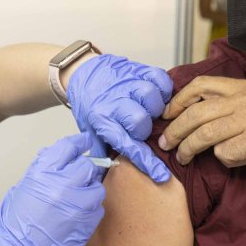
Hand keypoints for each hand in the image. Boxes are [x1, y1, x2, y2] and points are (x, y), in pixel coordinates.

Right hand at [0, 133, 105, 245]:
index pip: (68, 148)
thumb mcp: (24, 186)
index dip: (79, 143)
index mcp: (43, 173)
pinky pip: (98, 208)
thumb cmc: (17, 222)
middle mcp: (62, 185)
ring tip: (76, 200)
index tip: (85, 142)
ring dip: (89, 190)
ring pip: (96, 187)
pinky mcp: (87, 222)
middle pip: (87, 166)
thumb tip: (61, 160)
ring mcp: (77, 205)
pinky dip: (91, 209)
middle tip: (77, 178)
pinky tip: (78, 215)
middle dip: (84, 170)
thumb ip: (44, 170)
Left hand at [66, 54, 172, 182]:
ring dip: (155, 106)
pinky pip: (159, 78)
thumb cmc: (90, 104)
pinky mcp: (137, 68)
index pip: (127, 145)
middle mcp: (114, 101)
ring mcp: (126, 83)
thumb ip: (101, 151)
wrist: (82, 74)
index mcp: (101, 119)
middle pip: (141, 120)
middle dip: (145, 128)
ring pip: (151, 96)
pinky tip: (158, 94)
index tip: (161, 175)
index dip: (146, 162)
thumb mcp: (90, 129)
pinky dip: (163, 87)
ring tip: (150, 109)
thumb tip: (107, 176)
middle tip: (141, 126)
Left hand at [157, 76, 245, 171]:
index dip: (178, 100)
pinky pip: (225, 153)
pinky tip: (234, 160)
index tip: (166, 115)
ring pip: (204, 135)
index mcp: (245, 87)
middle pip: (196, 113)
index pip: (200, 86)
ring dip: (189, 149)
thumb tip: (200, 116)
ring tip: (183, 159)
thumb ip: (234, 104)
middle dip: (175, 130)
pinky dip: (224, 159)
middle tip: (165, 144)